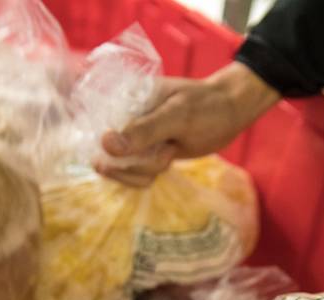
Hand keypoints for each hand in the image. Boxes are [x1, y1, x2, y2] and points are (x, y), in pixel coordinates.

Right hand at [95, 62, 279, 185]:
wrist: (228, 112)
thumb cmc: (206, 106)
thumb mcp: (177, 116)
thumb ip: (143, 130)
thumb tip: (106, 145)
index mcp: (122, 101)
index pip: (94, 132)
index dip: (112, 151)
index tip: (142, 150)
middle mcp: (121, 121)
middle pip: (106, 159)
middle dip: (137, 165)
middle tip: (167, 150)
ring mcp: (131, 140)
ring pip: (120, 171)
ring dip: (146, 171)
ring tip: (171, 151)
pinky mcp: (143, 154)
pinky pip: (132, 176)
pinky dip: (148, 176)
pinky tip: (168, 159)